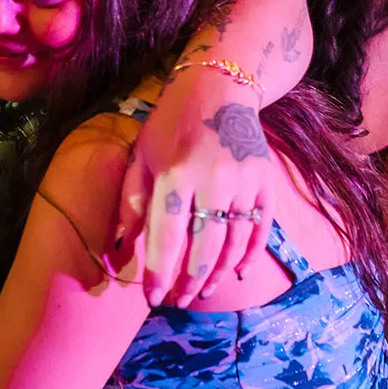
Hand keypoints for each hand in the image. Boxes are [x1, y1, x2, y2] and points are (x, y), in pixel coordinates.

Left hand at [116, 77, 273, 306]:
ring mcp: (244, 181)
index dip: (160, 273)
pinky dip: (250, 254)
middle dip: (189, 282)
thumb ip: (132, 202)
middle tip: (178, 301)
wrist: (219, 87)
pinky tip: (237, 273)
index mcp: (175, 175)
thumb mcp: (141, 156)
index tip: (153, 299)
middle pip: (204, 248)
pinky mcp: (266, 181)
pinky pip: (261, 228)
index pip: (167, 238)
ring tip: (202, 291)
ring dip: (218, 274)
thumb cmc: (170, 124)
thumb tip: (121, 248)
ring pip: (234, 243)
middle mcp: (212, 180)